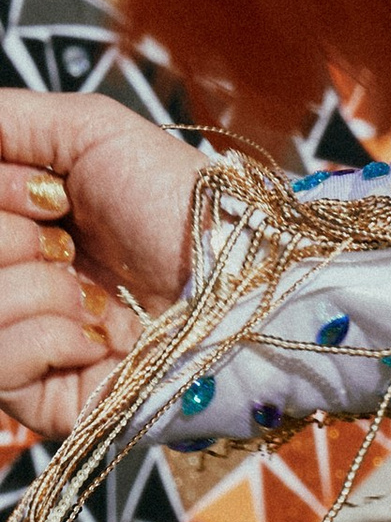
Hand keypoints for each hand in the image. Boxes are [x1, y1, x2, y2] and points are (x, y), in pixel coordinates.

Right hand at [0, 94, 198, 438]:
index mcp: (16, 223)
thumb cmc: (175, 199)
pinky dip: (51, 337)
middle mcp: (14, 280)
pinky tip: (100, 331)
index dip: (1, 191)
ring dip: (38, 286)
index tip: (50, 191)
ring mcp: (24, 341)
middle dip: (13, 236)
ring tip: (93, 288)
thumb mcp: (92, 130)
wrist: (235, 267)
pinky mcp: (39, 400)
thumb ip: (7, 121)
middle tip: (68, 237)